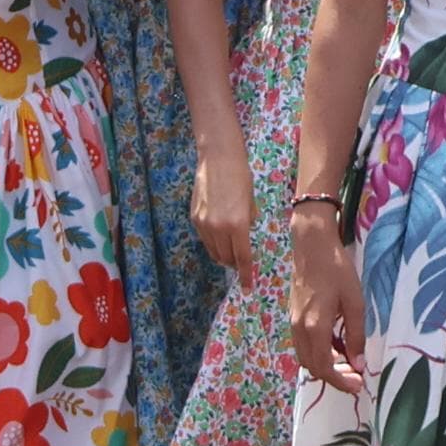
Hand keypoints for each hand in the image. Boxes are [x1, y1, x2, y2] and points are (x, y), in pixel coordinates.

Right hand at [191, 145, 256, 285]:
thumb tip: (244, 233)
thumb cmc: (241, 177)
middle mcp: (219, 228)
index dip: (245, 275)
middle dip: (234, 264)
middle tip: (241, 263)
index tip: (247, 287)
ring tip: (230, 250)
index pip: (242, 258)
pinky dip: (213, 242)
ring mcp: (204, 223)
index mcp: (238, 225)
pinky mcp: (195, 217)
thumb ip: (248, 222)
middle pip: (226, 258)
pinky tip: (220, 235)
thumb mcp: (251, 202)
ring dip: (223, 255)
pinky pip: (205, 239)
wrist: (218, 159)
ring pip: (213, 250)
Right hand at [288, 212, 366, 393]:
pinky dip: (319, 352)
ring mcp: (293, 323)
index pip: (324, 367)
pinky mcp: (293, 316)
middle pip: (312, 366)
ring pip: (306, 356)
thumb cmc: (337, 270)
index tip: (358, 386)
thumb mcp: (355, 303)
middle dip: (334, 376)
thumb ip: (356, 336)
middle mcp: (299, 329)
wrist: (311, 246)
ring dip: (326, 365)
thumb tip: (359, 363)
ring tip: (348, 361)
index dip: (341, 381)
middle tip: (356, 376)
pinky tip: (336, 344)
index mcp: (315, 327)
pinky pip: (303, 344)